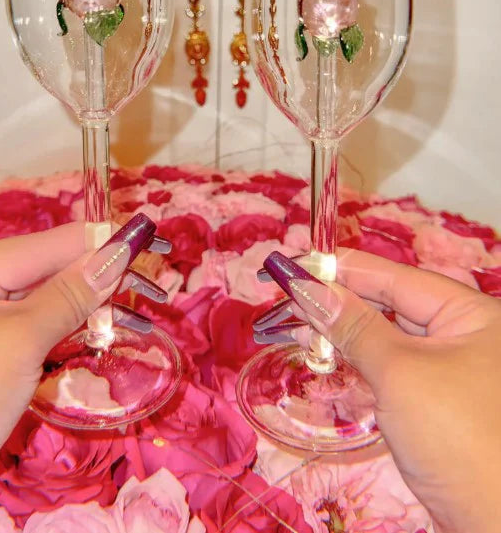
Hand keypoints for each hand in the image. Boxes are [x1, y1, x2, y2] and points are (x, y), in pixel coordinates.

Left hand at [0, 214, 159, 532]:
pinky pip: (31, 346)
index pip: (40, 247)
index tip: (141, 238)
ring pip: (38, 314)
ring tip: (134, 311)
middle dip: (92, 279)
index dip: (93, 243)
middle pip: (40, 278)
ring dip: (83, 314)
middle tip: (147, 279)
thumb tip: (115, 256)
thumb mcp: (18, 339)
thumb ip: (70, 296)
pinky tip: (97, 341)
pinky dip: (64, 343)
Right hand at [257, 249, 500, 532]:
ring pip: (388, 336)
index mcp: (471, 314)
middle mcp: (465, 334)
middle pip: (392, 304)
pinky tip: (326, 355)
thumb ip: (353, 326)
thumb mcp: (399, 372)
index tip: (297, 263)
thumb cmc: (456, 436)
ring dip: (344, 332)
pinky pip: (391, 366)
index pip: (397, 277)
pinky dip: (358, 360)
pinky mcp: (437, 401)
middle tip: (289, 296)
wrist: (492, 524)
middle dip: (340, 300)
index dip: (344, 269)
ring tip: (298, 324)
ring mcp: (452, 369)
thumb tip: (306, 286)